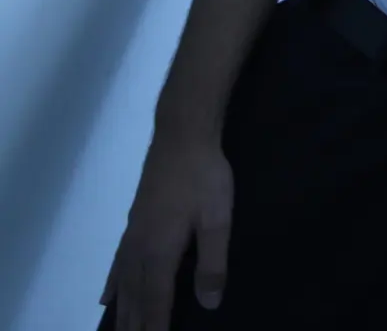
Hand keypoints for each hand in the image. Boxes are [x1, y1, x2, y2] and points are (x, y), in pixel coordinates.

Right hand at [99, 133, 233, 330]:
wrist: (182, 136)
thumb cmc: (204, 177)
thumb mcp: (217, 219)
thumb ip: (213, 263)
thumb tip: (210, 303)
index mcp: (160, 251)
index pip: (156, 300)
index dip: (155, 326)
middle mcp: (139, 248)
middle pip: (135, 296)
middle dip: (136, 324)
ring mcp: (133, 235)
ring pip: (123, 283)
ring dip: (122, 311)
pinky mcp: (133, 222)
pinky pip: (117, 264)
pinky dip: (112, 284)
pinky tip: (107, 296)